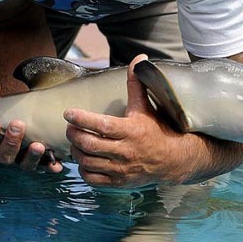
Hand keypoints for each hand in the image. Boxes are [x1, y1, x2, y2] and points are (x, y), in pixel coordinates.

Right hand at [0, 80, 62, 172]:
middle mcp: (4, 155)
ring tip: (38, 145)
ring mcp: (21, 160)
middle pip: (4, 156)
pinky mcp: (39, 162)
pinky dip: (50, 166)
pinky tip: (56, 164)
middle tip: (18, 124)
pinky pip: (44, 167)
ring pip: (24, 164)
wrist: (20, 116)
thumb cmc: (1, 112)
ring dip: (31, 156)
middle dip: (11, 141)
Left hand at [64, 54, 202, 187]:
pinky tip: (84, 159)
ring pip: (88, 162)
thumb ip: (137, 83)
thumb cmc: (156, 129)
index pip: (101, 125)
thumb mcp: (146, 106)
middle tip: (70, 127)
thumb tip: (140, 58)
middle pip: (89, 144)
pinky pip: (93, 179)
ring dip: (76, 151)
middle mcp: (125, 151)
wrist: (173, 159)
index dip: (81, 119)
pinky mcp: (119, 182)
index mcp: (131, 130)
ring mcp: (121, 169)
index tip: (68, 112)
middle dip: (73, 134)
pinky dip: (83, 169)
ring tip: (76, 141)